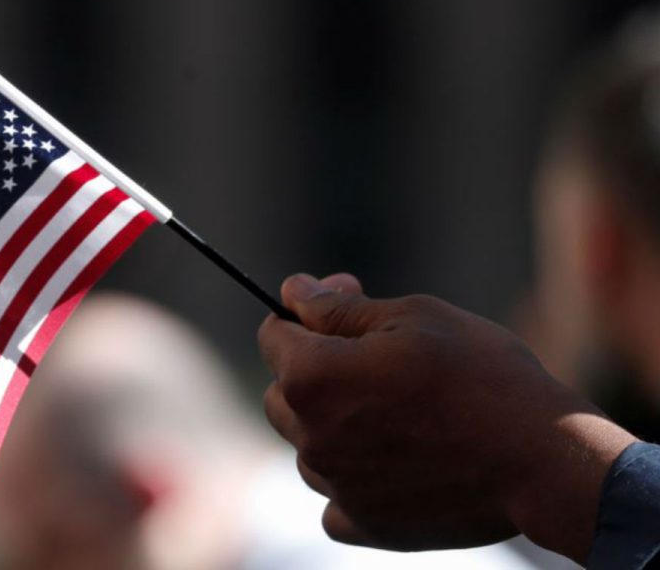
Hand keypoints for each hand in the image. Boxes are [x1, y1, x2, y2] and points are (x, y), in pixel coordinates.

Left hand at [258, 273, 635, 563]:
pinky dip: (349, 477)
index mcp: (313, 377)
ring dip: (330, 422)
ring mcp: (336, 485)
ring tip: (392, 410)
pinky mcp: (366, 523)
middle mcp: (311, 436)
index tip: (339, 307)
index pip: (272, 335)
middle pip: (280, 393)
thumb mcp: (412, 318)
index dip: (301, 314)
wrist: (542, 456)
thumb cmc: (480, 373)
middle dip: (310, 368)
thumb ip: (339, 308)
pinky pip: (333, 497)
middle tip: (369, 358)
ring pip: (305, 444)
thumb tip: (294, 291)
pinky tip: (388, 459)